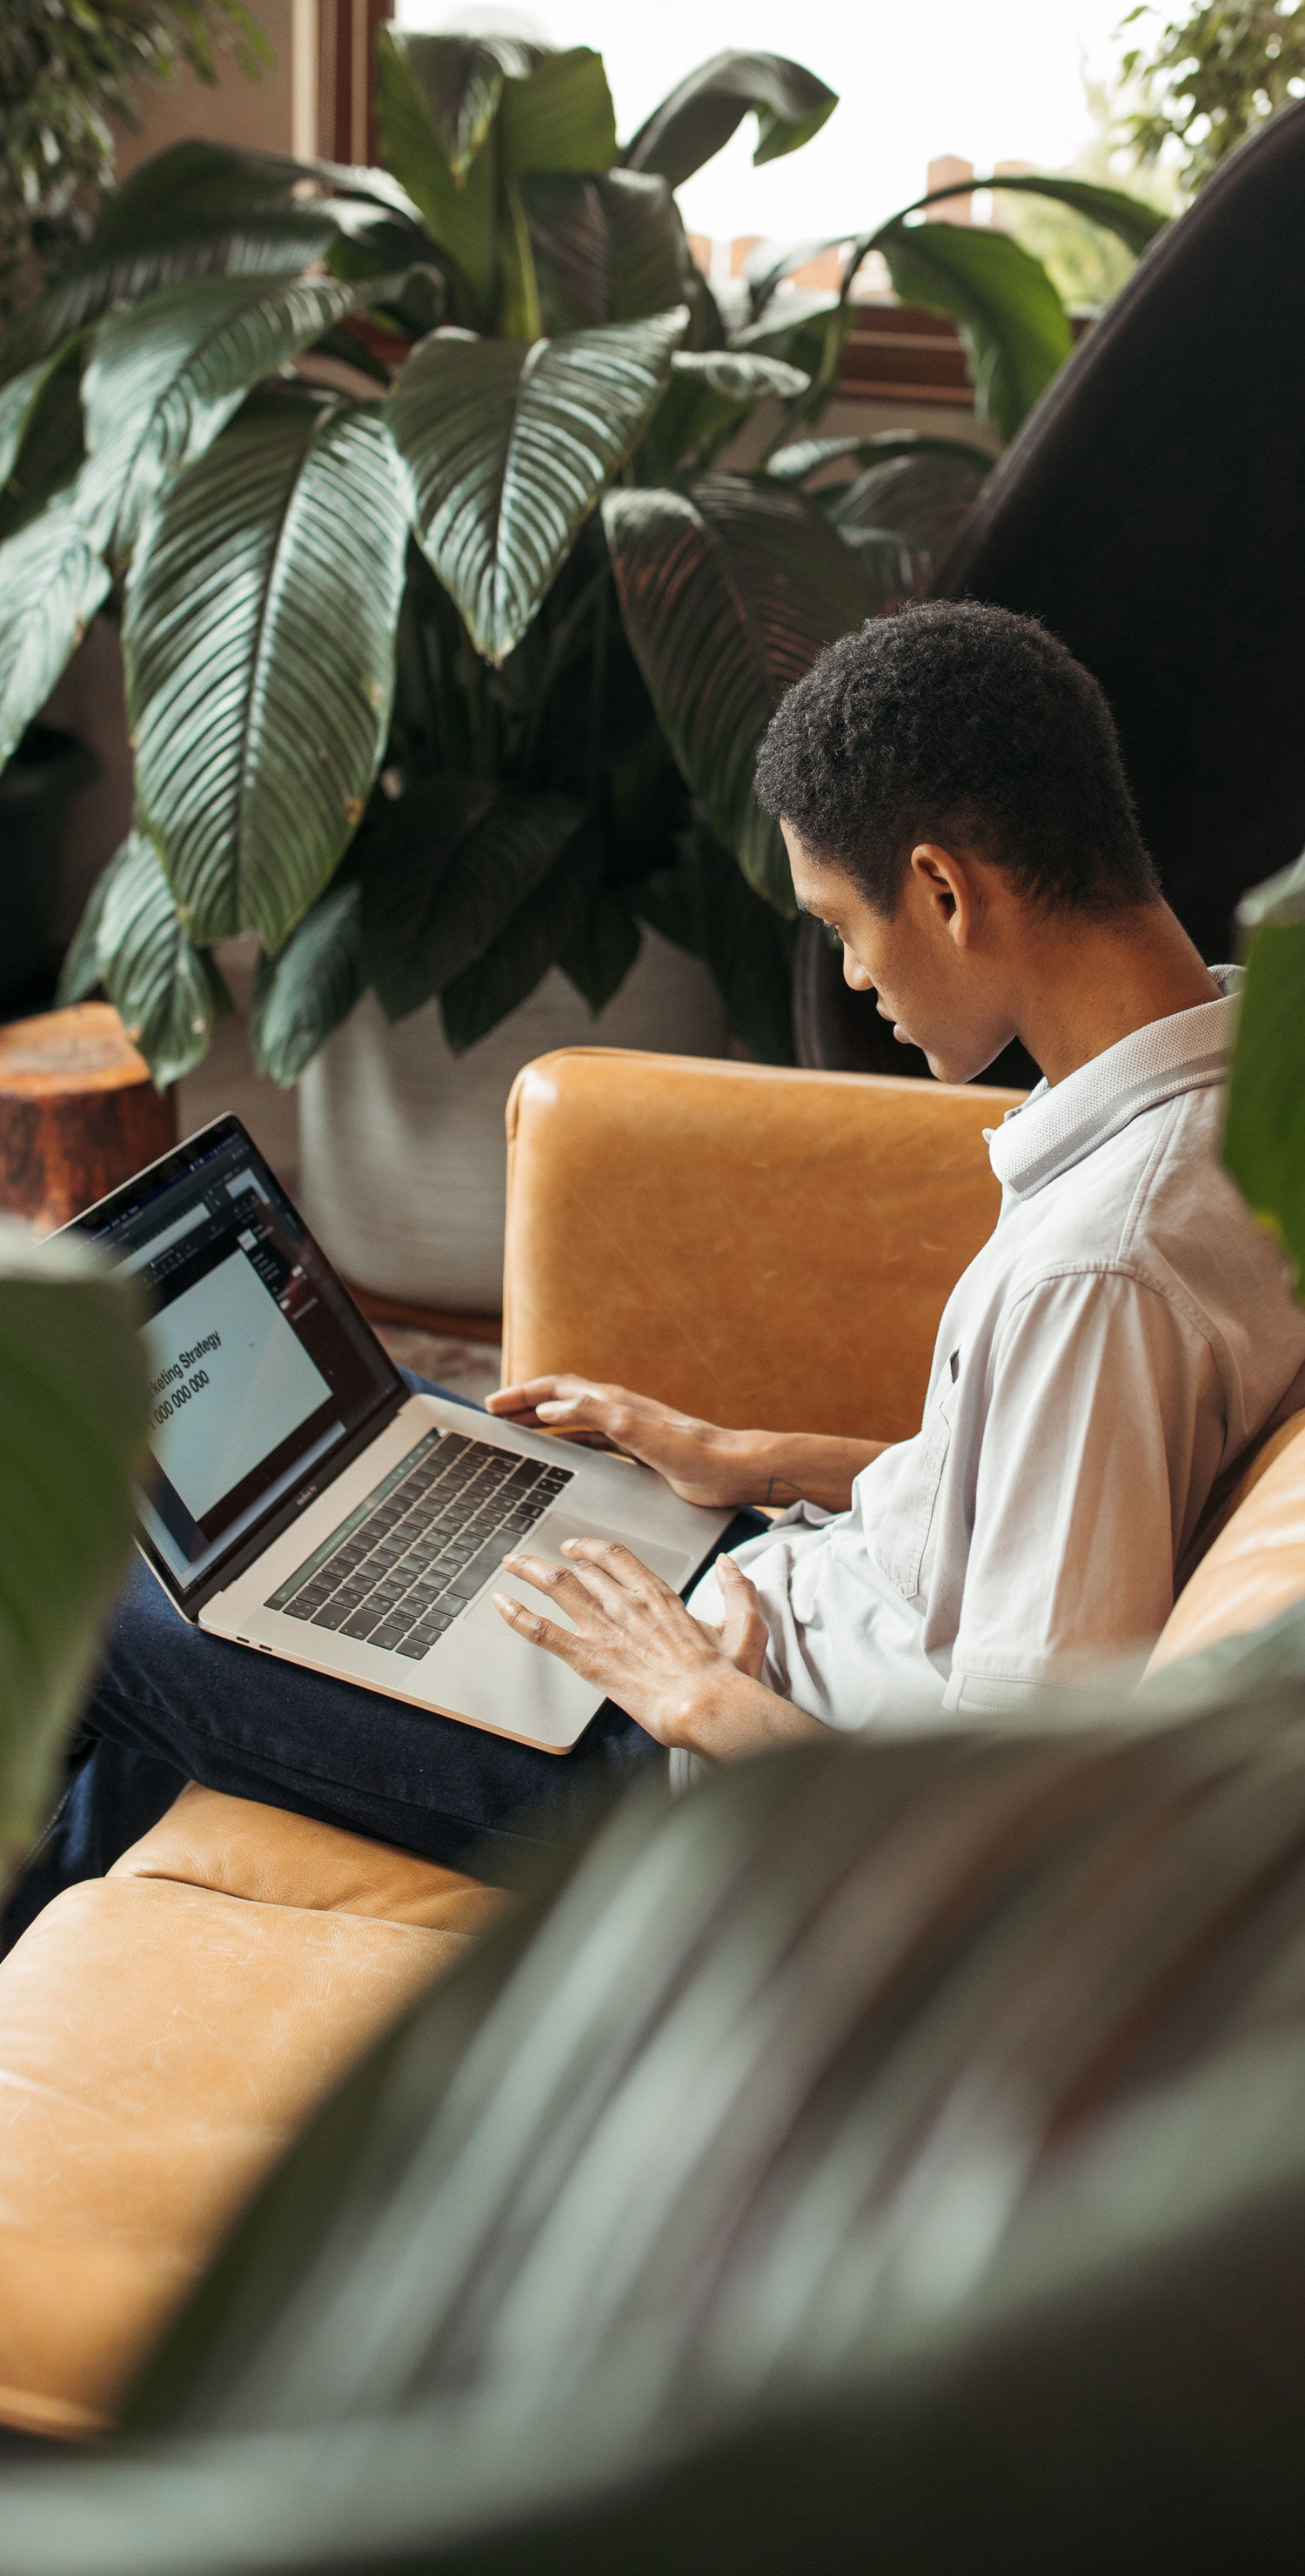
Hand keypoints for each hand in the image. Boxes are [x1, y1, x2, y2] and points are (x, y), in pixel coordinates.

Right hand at [487, 1375, 751, 1508]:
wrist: (734, 1470)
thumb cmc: (695, 1454)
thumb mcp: (639, 1434)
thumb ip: (594, 1417)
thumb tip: (549, 1410)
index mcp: (614, 1403)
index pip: (557, 1389)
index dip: (522, 1394)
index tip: (493, 1404)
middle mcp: (618, 1410)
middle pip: (560, 1399)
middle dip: (525, 1403)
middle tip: (494, 1413)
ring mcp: (627, 1429)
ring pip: (573, 1419)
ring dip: (541, 1421)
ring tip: (516, 1430)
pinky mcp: (637, 1449)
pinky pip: (590, 1440)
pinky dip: (565, 1441)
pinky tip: (559, 1454)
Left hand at [493, 1540, 820, 1759]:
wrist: (707, 1707)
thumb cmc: (727, 1677)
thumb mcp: (745, 1627)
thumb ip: (738, 1590)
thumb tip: (730, 1565)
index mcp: (659, 1596)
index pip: (615, 1557)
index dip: (590, 1548)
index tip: (575, 1548)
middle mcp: (627, 1604)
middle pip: (580, 1568)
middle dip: (552, 1560)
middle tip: (532, 1559)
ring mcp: (605, 1629)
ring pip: (558, 1586)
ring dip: (529, 1571)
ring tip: (511, 1564)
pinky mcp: (590, 1659)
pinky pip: (544, 1631)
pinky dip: (518, 1615)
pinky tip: (501, 1604)